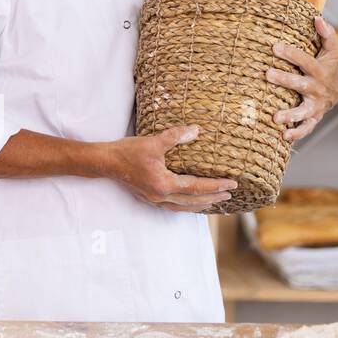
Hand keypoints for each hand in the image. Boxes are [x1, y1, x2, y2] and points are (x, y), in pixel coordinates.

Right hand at [103, 126, 237, 211]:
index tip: (232, 184)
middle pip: (194, 201)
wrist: (106, 162)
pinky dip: (187, 205)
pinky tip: (190, 202)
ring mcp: (155, 199)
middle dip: (213, 197)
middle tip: (230, 194)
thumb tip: (196, 130)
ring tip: (214, 202)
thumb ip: (176, 136)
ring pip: (184, 207)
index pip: (197, 187)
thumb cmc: (128, 152)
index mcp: (165, 185)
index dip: (217, 186)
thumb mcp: (153, 141)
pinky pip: (174, 206)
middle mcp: (161, 196)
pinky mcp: (149, 197)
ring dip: (201, 204)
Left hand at [266, 16, 337, 142]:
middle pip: (301, 84)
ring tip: (275, 117)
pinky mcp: (313, 118)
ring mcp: (316, 105)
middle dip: (285, 80)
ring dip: (290, 114)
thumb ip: (327, 34)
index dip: (291, 54)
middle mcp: (318, 88)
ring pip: (303, 111)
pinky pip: (306, 127)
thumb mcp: (331, 50)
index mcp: (320, 70)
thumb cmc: (328, 66)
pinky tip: (284, 136)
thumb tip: (317, 17)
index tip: (274, 47)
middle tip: (267, 74)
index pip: (305, 61)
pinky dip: (297, 133)